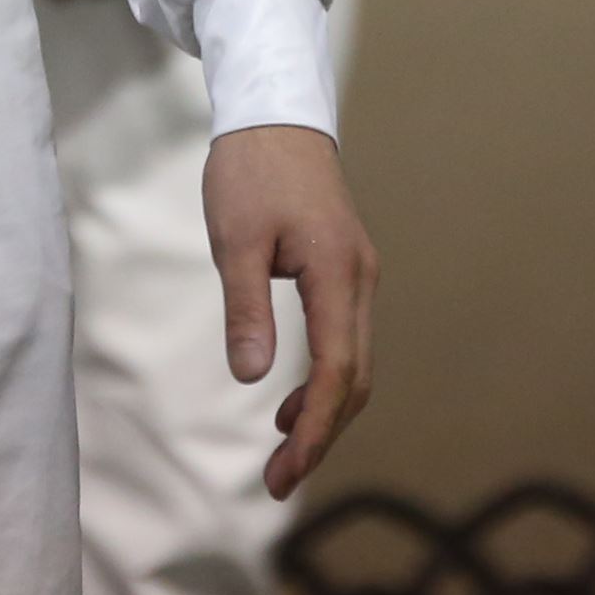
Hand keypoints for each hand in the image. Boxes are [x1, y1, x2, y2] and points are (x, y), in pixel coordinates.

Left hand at [207, 124, 376, 499]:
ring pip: (355, 363)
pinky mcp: (345, 271)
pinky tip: (289, 400)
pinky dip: (325, 380)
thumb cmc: (250, 170)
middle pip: (355, 378)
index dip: (314, 427)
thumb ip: (246, 308)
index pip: (336, 370)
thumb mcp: (235, 239)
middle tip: (278, 480)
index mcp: (336, 273)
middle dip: (321, 434)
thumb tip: (252, 377)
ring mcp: (357, 275)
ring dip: (324, 412)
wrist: (275, 114)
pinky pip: (346, 340)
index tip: (286, 469)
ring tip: (282, 453)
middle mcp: (359, 280)